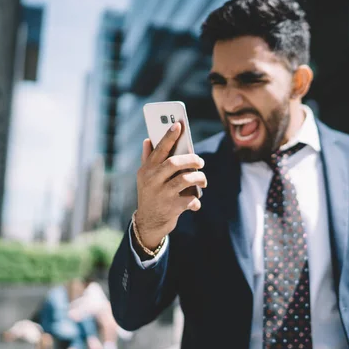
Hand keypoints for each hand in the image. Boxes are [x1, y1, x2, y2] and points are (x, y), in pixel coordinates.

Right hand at [135, 122, 206, 248]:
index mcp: (146, 170)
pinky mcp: (172, 208)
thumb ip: (148, 159)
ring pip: (185, 179)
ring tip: (203, 180)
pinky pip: (190, 199)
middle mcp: (152, 181)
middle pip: (174, 162)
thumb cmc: (151, 195)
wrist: (148, 223)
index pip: (158, 149)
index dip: (169, 136)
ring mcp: (162, 195)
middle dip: (191, 159)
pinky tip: (195, 202)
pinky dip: (196, 200)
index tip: (178, 125)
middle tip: (200, 161)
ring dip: (199, 178)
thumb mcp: (145, 178)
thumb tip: (147, 139)